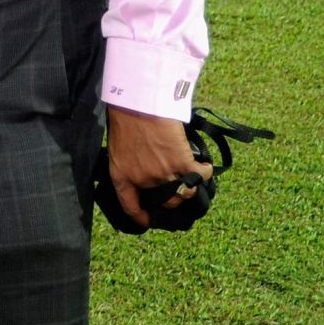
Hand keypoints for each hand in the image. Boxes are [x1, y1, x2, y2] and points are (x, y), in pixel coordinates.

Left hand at [106, 106, 211, 229]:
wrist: (137, 103)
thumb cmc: (125, 119)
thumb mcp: (118, 148)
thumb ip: (129, 165)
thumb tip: (144, 173)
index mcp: (122, 178)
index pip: (131, 208)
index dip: (142, 218)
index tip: (149, 221)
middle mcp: (144, 181)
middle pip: (167, 202)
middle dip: (175, 199)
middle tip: (180, 189)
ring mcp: (164, 174)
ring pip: (185, 193)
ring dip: (191, 185)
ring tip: (193, 175)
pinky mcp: (182, 163)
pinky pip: (200, 175)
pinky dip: (205, 172)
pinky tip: (205, 166)